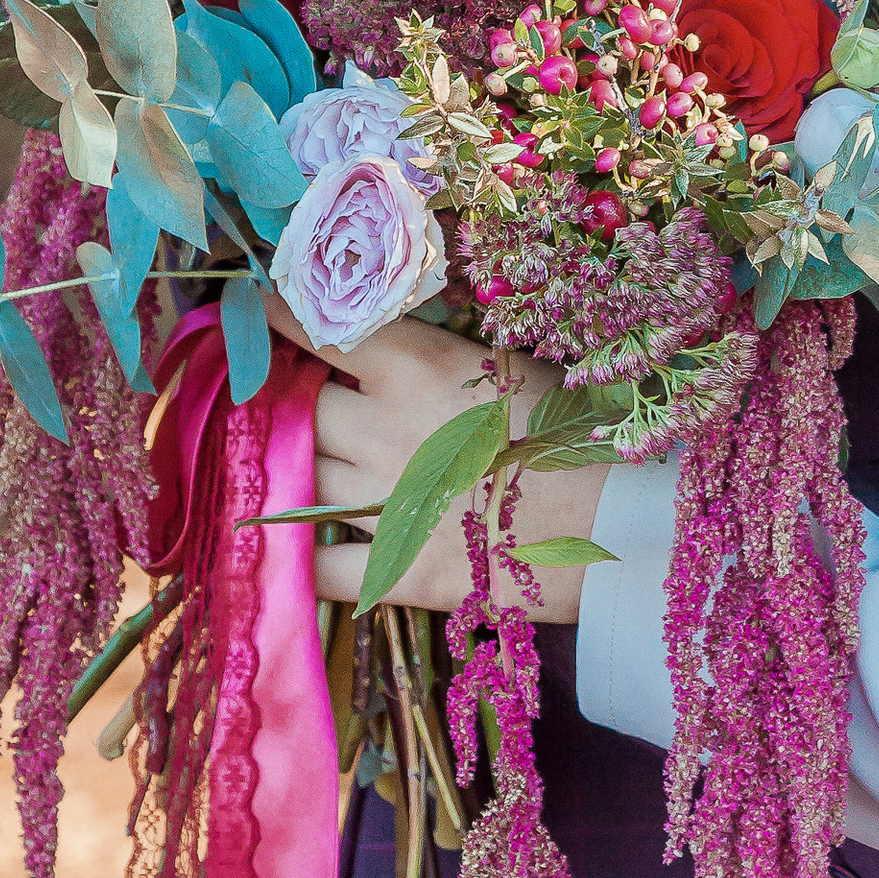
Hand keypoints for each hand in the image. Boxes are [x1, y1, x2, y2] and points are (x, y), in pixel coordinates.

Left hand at [277, 295, 603, 621]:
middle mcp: (385, 430)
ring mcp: (385, 502)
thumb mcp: (506, 367)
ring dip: (286, 467)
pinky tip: (285, 544)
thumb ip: (436, 355)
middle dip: (286, 401)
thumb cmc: (575, 430)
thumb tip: (382, 340)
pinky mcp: (397, 569)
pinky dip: (296, 554)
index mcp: (417, 369)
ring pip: (298, 477)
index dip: (280, 317)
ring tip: (276, 458)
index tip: (258, 307)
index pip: (323, 330)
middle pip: (300, 408)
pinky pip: (318, 564)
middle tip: (281, 397)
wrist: (621, 518)